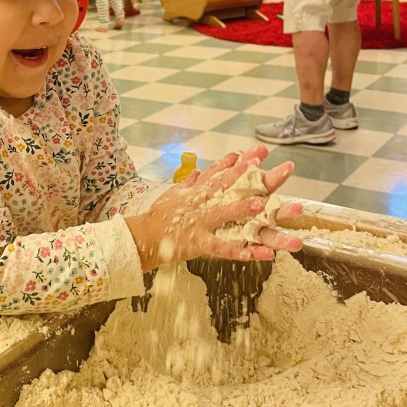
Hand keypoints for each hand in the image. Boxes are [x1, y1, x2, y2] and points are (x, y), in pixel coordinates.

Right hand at [126, 146, 301, 271]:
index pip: (219, 173)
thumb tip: (198, 171)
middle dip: (245, 175)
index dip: (239, 162)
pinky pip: (217, 247)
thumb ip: (189, 183)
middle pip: (224, 186)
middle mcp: (200, 204)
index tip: (256, 152)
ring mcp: (198, 222)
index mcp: (198, 192)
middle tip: (264, 164)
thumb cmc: (159, 216)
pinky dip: (233, 251)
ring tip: (261, 205)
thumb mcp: (174, 195)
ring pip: (222, 214)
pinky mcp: (196, 242)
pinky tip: (250, 255)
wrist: (143, 236)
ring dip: (241, 209)